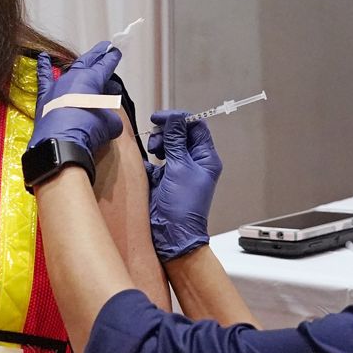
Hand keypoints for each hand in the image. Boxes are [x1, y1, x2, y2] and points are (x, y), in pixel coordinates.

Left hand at [31, 41, 123, 154]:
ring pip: (69, 69)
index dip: (112, 59)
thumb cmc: (88, 130)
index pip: (105, 65)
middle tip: (105, 48)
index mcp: (92, 79)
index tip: (116, 52)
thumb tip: (109, 116)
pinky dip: (44, 67)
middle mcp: (73, 79)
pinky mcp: (44, 98)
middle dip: (97, 54)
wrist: (61, 143)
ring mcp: (58, 87)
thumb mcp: (111, 123)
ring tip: (84, 59)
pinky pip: (44, 78)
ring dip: (77, 64)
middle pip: (88, 62)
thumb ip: (113, 115)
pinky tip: (42, 58)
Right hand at [145, 110, 222, 261]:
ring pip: (167, 145)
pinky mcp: (163, 179)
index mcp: (206, 158)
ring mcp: (178, 170)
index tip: (161, 118)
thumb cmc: (184, 207)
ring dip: (157, 144)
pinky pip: (155, 162)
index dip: (179, 119)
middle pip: (180, 134)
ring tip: (153, 153)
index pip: (196, 127)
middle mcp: (193, 162)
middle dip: (165, 133)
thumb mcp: (179, 168)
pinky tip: (146, 165)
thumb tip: (174, 119)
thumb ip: (175, 141)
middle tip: (157, 142)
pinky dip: (149, 160)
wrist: (172, 234)